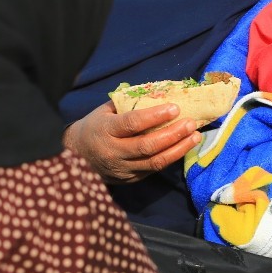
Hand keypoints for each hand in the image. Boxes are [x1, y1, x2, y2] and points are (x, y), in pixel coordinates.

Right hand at [63, 101, 200, 183]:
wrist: (76, 156)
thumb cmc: (96, 127)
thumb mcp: (105, 112)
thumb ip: (128, 104)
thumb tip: (159, 93)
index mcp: (105, 130)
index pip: (132, 124)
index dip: (155, 116)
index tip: (175, 108)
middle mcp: (113, 152)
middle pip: (147, 146)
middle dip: (173, 134)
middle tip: (191, 123)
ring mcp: (121, 169)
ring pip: (154, 162)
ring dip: (178, 149)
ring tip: (195, 137)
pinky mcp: (129, 180)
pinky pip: (153, 170)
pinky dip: (170, 158)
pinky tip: (183, 147)